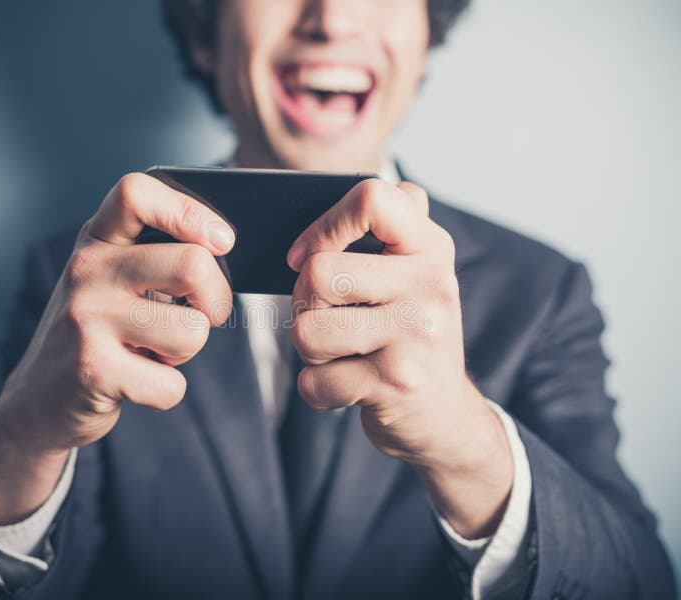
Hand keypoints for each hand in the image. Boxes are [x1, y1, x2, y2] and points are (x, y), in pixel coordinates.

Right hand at [0, 173, 234, 523]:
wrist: (39, 400)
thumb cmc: (99, 333)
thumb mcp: (114, 280)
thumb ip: (158, 257)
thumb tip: (223, 248)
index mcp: (97, 241)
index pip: (136, 193)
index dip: (188, 210)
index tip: (221, 240)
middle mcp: (86, 270)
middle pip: (192, 265)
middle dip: (217, 301)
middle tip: (205, 317)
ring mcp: (86, 318)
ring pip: (192, 331)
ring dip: (186, 352)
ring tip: (152, 351)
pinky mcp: (92, 369)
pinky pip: (172, 385)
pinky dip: (167, 391)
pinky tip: (135, 382)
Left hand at [287, 179, 512, 537]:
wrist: (446, 416)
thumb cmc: (411, 334)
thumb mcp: (416, 273)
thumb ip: (392, 227)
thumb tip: (349, 198)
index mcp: (431, 248)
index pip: (372, 198)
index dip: (324, 224)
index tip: (306, 255)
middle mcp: (432, 285)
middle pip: (317, 273)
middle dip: (304, 302)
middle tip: (326, 317)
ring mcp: (417, 336)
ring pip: (307, 331)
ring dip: (309, 350)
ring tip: (340, 353)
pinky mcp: (397, 384)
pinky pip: (314, 382)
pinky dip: (317, 390)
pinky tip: (347, 386)